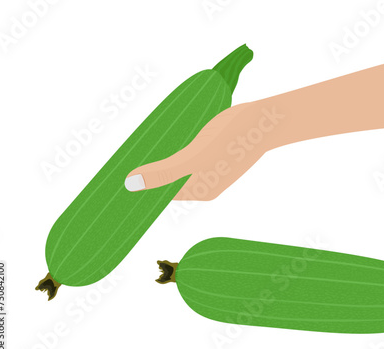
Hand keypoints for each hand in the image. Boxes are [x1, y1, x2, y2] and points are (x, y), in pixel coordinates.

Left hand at [125, 102, 284, 200]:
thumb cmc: (230, 138)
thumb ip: (164, 172)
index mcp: (201, 190)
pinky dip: (177, 149)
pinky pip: (189, 153)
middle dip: (151, 172)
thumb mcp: (193, 157)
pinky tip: (165, 138)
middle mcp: (206, 182)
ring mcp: (212, 167)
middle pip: (170, 180)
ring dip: (163, 159)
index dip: (143, 185)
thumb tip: (131, 185)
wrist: (263, 120)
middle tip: (126, 161)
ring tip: (140, 149)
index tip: (120, 180)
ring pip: (179, 165)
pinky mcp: (216, 151)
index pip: (163, 192)